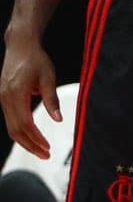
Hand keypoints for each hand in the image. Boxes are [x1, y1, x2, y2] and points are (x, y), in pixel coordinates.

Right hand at [1, 36, 59, 158]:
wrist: (20, 45)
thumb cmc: (36, 59)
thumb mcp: (48, 77)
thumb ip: (52, 99)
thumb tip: (59, 120)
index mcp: (16, 93)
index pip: (25, 124)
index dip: (36, 138)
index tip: (48, 148)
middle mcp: (5, 98)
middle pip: (15, 130)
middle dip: (30, 145)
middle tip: (45, 155)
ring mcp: (2, 99)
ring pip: (11, 127)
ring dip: (25, 141)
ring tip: (41, 151)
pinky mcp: (4, 98)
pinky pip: (10, 120)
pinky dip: (21, 132)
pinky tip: (32, 138)